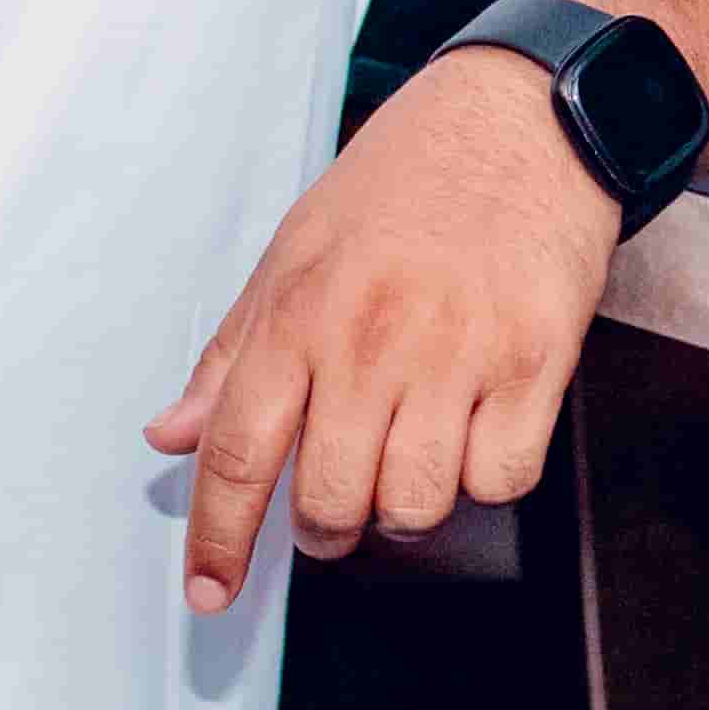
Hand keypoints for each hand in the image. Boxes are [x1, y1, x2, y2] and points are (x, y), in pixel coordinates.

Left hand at [145, 50, 622, 600]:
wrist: (525, 118)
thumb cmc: (406, 180)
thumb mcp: (296, 248)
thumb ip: (233, 351)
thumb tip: (171, 434)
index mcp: (301, 310)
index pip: (237, 452)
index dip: (218, 539)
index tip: (210, 591)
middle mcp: (374, 337)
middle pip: (331, 499)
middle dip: (327, 527)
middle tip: (336, 504)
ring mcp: (460, 352)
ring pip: (416, 503)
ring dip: (407, 504)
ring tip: (410, 457)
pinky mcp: (536, 360)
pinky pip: (501, 478)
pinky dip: (484, 476)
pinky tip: (475, 430)